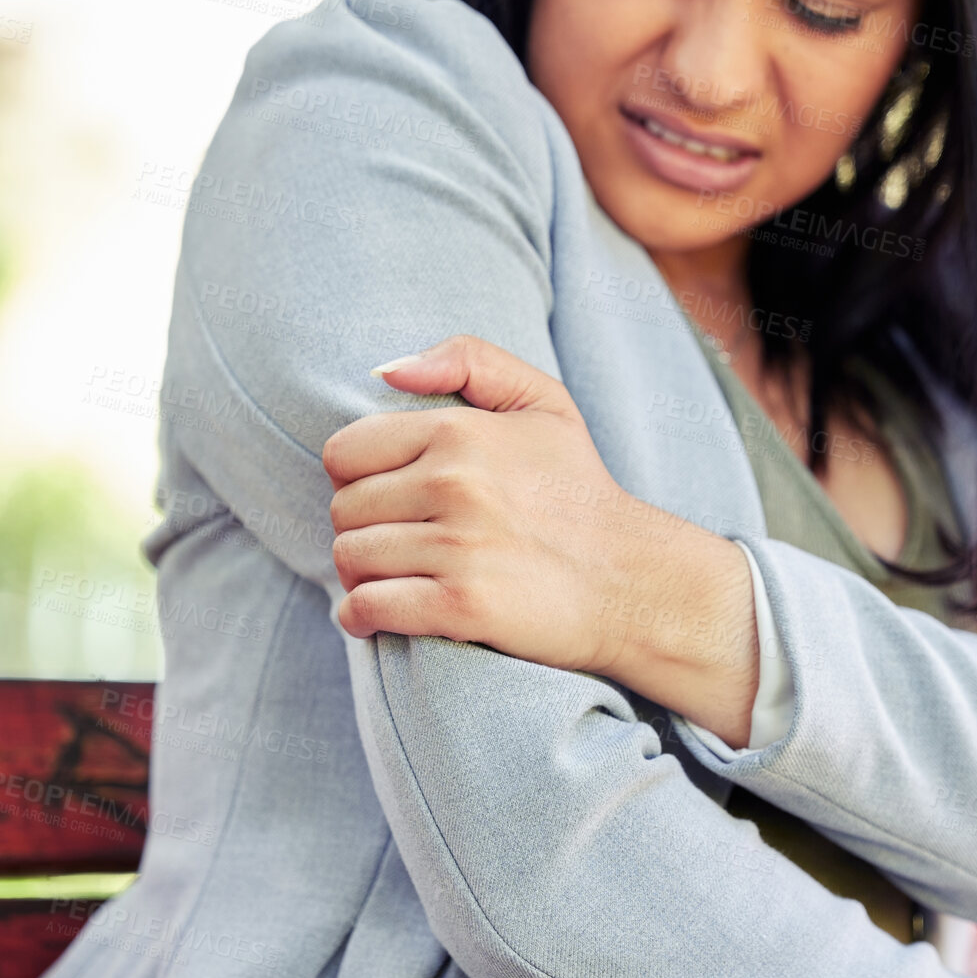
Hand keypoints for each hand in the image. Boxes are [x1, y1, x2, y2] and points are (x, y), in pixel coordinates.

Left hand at [322, 337, 757, 739]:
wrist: (633, 582)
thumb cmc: (581, 492)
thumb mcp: (544, 402)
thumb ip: (469, 359)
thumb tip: (384, 371)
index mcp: (460, 431)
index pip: (345, 452)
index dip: (357, 479)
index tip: (389, 498)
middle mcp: (454, 483)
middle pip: (343, 511)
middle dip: (361, 530)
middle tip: (398, 543)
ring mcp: (457, 547)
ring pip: (350, 560)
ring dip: (362, 577)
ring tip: (394, 578)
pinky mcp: (462, 606)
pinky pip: (369, 608)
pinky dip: (360, 618)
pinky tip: (374, 618)